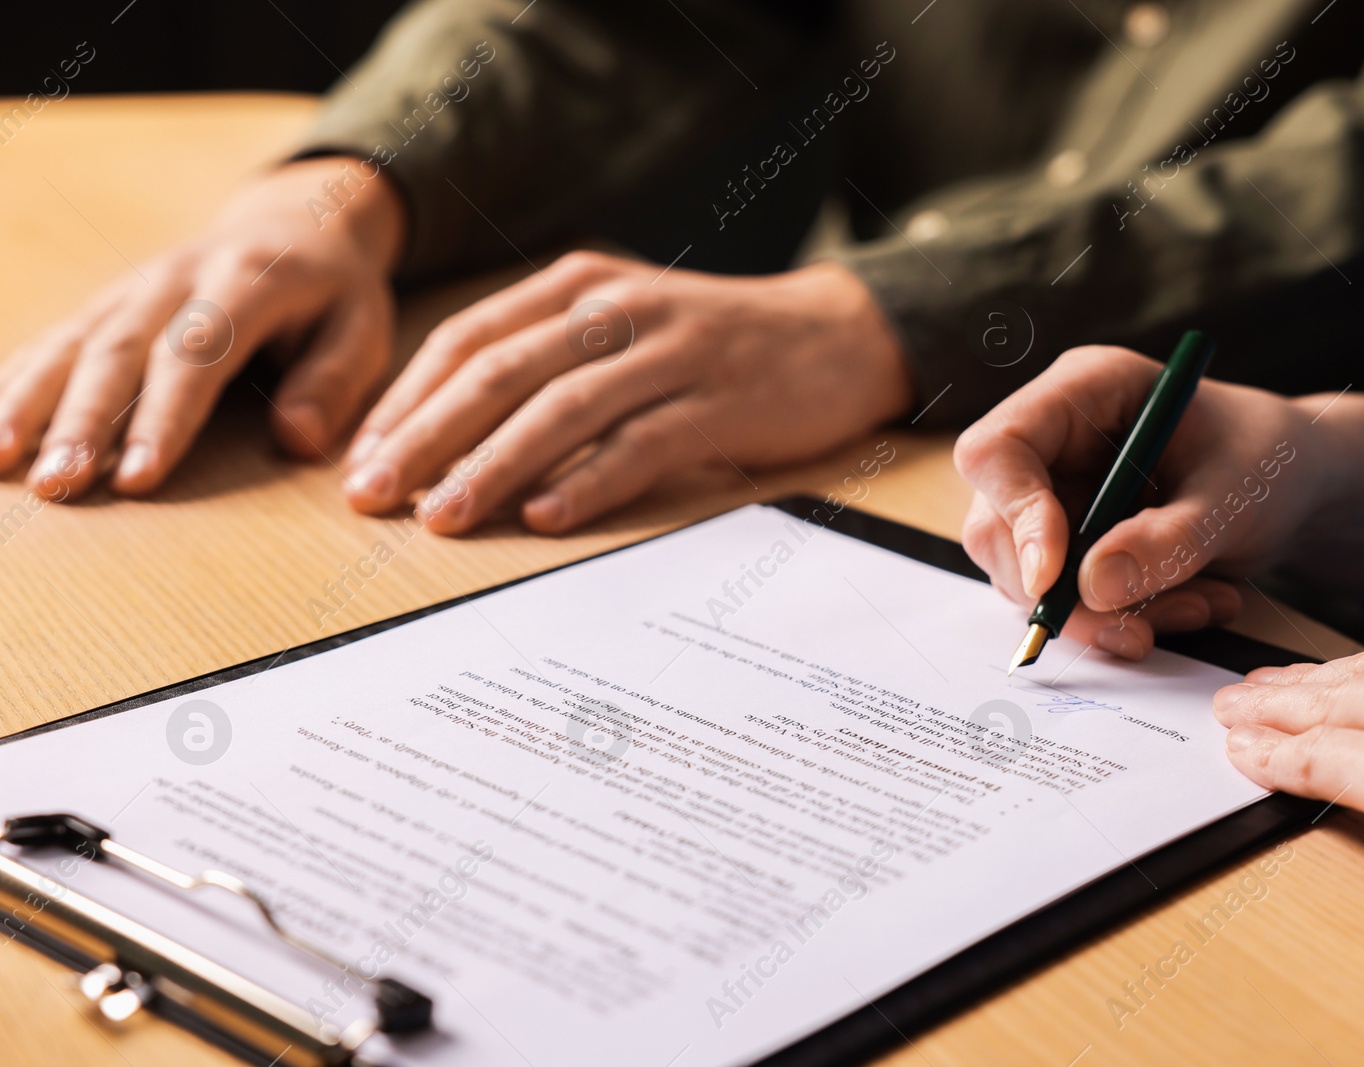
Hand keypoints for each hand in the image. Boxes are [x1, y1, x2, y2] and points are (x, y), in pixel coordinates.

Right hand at [0, 157, 404, 497]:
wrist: (295, 223)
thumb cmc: (333, 293)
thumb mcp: (362, 328)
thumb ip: (333, 381)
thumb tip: (296, 441)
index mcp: (245, 282)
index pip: (196, 354)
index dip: (165, 417)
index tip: (139, 478)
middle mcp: (174, 280)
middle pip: (119, 352)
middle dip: (85, 423)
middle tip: (61, 486)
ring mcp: (131, 289)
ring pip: (73, 345)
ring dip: (32, 405)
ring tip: (3, 464)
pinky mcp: (106, 305)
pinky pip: (53, 342)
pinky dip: (16, 383)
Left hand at [340, 252, 912, 533]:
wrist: (832, 336)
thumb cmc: (707, 345)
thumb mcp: (620, 326)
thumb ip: (545, 359)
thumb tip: (444, 435)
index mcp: (578, 284)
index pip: (469, 340)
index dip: (406, 401)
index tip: (359, 461)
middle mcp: (616, 308)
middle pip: (501, 372)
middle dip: (426, 437)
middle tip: (372, 496)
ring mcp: (671, 353)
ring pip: (562, 410)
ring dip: (492, 465)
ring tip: (442, 516)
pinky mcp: (720, 402)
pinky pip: (640, 445)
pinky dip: (589, 482)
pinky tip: (545, 516)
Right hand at [953, 345, 1363, 658]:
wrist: (1294, 484)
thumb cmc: (1268, 460)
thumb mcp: (1235, 495)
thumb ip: (1168, 539)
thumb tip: (1092, 588)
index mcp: (1082, 391)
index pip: (999, 450)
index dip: (1015, 515)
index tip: (1054, 579)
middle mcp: (1051, 441)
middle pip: (997, 525)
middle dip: (1064, 592)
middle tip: (1140, 629)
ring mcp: (1051, 494)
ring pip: (1026, 576)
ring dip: (1105, 614)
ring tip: (1201, 606)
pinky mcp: (1065, 543)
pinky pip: (1064, 599)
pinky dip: (1122, 619)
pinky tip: (1192, 605)